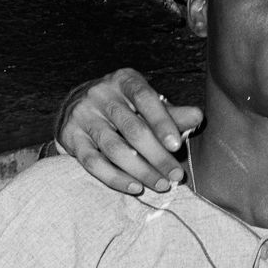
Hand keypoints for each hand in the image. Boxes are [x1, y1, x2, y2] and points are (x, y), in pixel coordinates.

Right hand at [57, 68, 203, 194]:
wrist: (78, 105)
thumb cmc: (126, 107)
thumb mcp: (148, 104)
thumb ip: (172, 114)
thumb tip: (198, 117)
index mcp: (125, 80)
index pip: (146, 99)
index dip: (163, 123)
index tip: (177, 146)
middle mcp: (101, 94)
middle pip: (132, 129)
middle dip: (157, 155)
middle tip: (176, 175)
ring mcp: (83, 115)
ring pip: (114, 148)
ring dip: (140, 170)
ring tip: (161, 185)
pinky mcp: (70, 137)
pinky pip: (93, 162)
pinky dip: (115, 177)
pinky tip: (135, 187)